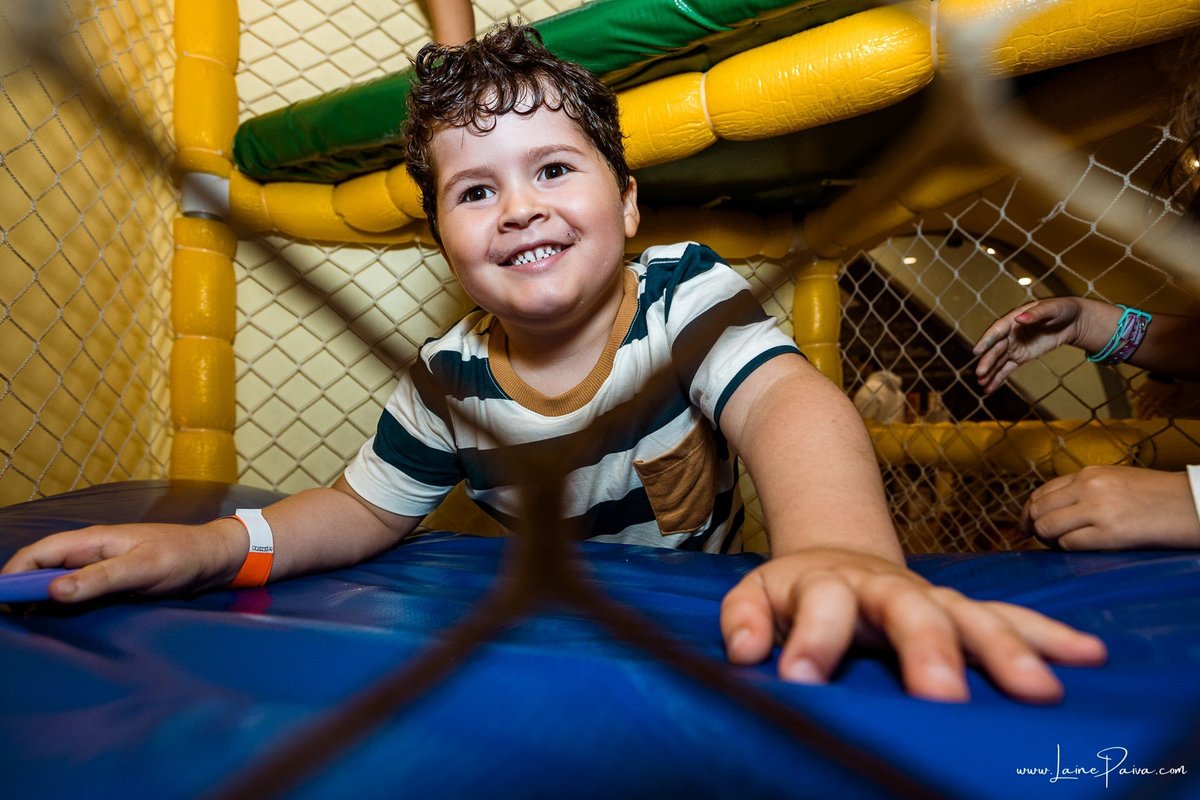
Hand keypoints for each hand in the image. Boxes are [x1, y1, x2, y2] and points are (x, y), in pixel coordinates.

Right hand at [0, 519, 245, 602]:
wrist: (215, 558)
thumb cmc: (182, 556)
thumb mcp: (143, 569)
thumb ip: (100, 579)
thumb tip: (52, 591)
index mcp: (93, 541)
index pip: (39, 554)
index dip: (13, 575)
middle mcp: (92, 551)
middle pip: (43, 568)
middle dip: (21, 590)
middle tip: (9, 621)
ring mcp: (102, 566)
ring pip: (58, 581)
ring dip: (40, 599)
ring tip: (24, 627)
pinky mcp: (113, 580)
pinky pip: (77, 591)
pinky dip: (62, 604)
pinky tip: (55, 623)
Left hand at [720, 548, 1106, 702]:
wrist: (837, 557)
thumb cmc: (794, 593)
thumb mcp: (755, 595)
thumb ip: (742, 618)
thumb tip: (742, 652)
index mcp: (826, 585)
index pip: (821, 605)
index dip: (811, 639)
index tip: (801, 677)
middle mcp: (885, 588)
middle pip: (910, 609)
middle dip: (927, 649)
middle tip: (941, 694)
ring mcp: (929, 597)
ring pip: (970, 616)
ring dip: (1005, 649)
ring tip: (1037, 689)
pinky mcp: (960, 609)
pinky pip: (1009, 619)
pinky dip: (1047, 637)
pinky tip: (1087, 656)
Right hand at [973, 298, 1086, 393]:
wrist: (1072, 321)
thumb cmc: (1061, 309)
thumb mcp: (1051, 309)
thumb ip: (1035, 314)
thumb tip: (1019, 318)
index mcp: (1012, 320)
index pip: (997, 331)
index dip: (986, 341)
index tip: (977, 351)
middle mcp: (1008, 334)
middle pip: (995, 349)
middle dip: (987, 361)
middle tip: (980, 372)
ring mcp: (1013, 347)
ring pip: (998, 361)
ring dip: (989, 372)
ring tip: (981, 384)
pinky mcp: (1019, 358)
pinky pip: (1006, 369)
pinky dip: (997, 379)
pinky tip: (989, 389)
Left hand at [1022, 466, 1199, 548]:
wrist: (1193, 504)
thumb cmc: (1158, 497)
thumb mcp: (1116, 482)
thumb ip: (1085, 491)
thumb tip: (1055, 511)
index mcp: (1089, 473)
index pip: (1042, 492)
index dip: (1030, 512)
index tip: (1027, 526)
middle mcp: (1089, 486)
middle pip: (1039, 509)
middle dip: (1035, 528)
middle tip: (1043, 541)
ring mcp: (1098, 508)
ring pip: (1047, 527)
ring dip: (1049, 541)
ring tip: (1062, 546)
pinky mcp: (1110, 532)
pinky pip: (1069, 544)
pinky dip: (1068, 551)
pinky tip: (1081, 551)